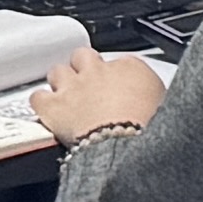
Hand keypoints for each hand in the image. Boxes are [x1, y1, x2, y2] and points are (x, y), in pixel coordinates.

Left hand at [27, 49, 161, 142]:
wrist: (122, 145)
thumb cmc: (147, 127)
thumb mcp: (164, 106)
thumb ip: (154, 97)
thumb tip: (157, 104)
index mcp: (131, 68)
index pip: (121, 62)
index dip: (117, 75)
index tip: (120, 86)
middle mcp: (99, 71)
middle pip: (84, 56)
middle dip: (83, 67)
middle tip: (87, 83)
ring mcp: (73, 86)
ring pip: (58, 70)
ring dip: (60, 82)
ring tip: (65, 95)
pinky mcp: (52, 105)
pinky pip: (38, 96)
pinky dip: (40, 102)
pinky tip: (46, 109)